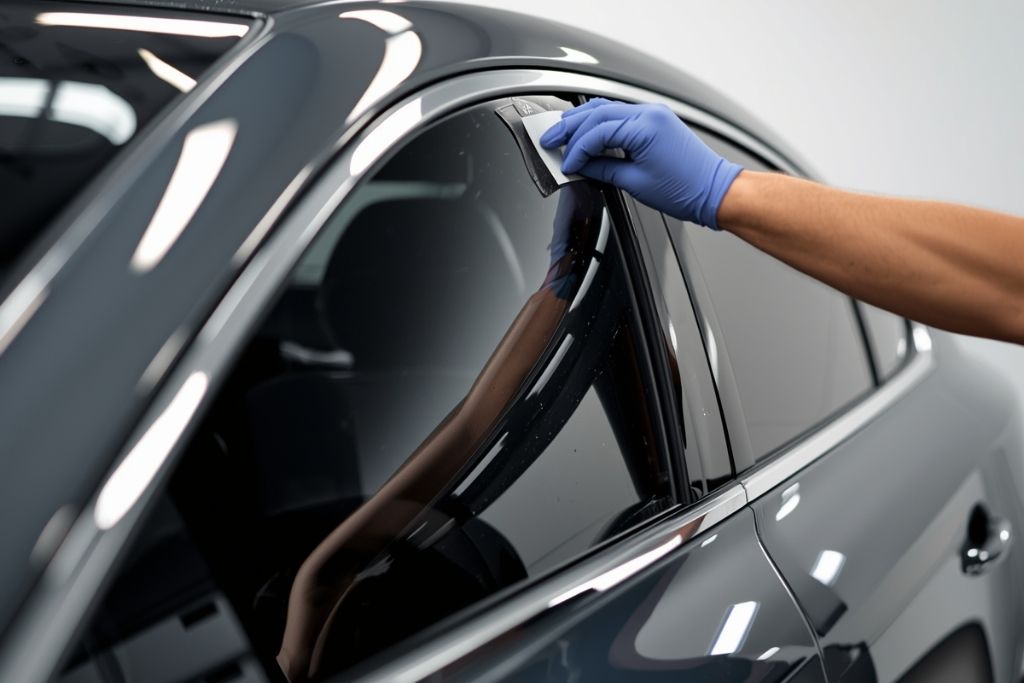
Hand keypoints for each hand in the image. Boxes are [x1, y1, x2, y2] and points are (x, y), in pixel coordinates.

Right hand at [540, 99, 742, 228]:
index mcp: (645, 127)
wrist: (714, 190)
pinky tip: (587, 131)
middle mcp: (649, 114)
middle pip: (597, 113)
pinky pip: (621, 115)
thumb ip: (604, 169)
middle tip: (549, 140)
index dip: (576, 149)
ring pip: (607, 109)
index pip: (597, 131)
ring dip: (582, 121)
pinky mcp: (656, 121)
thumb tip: (582, 166)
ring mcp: (653, 114)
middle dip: (570, 127)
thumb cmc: (685, 189)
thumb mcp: (636, 183)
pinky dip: (600, 122)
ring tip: (562, 133)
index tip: (565, 164)